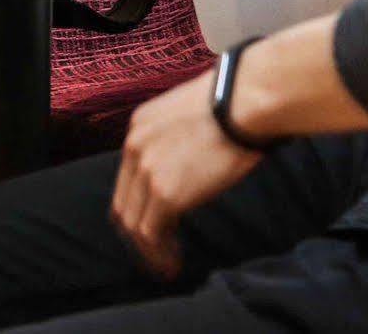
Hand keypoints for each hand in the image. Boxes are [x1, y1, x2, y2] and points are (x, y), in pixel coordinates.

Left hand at [110, 68, 263, 278]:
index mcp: (139, 126)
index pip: (127, 176)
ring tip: (165, 266)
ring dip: (148, 250)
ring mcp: (146, 171)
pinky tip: (173, 264)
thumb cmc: (235, 103)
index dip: (138, 204)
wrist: (244, 102)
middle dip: (138, 231)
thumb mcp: (190, 113)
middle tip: (158, 251)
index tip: (156, 222)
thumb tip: (191, 161)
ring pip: (133, 222)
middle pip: (124, 202)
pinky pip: (151, 233)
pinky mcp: (165, 193)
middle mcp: (134, 147)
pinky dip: (159, 254)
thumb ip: (179, 137)